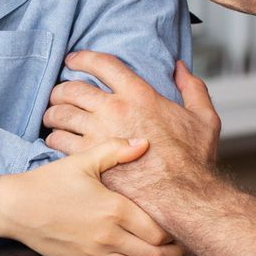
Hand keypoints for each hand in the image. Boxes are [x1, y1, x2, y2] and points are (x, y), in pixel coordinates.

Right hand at [0, 138, 182, 255]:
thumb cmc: (47, 183)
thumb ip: (116, 150)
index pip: (158, 230)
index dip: (173, 235)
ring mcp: (94, 254)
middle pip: (153, 255)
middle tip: (178, 252)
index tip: (177, 231)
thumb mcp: (83, 161)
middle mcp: (108, 235)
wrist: (15, 206)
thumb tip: (143, 142)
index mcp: (115, 209)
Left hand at [43, 55, 219, 214]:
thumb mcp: (204, 118)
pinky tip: (55, 140)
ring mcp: (98, 134)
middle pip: (72, 88)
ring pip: (61, 113)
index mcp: (139, 94)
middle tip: (58, 94)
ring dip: (53, 112)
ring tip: (52, 116)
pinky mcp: (88, 159)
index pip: (102, 64)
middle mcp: (114, 110)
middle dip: (61, 88)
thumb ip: (193, 88)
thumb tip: (179, 67)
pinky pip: (58, 141)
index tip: (73, 60)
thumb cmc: (194, 162)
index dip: (83, 58)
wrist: (182, 197)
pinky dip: (53, 138)